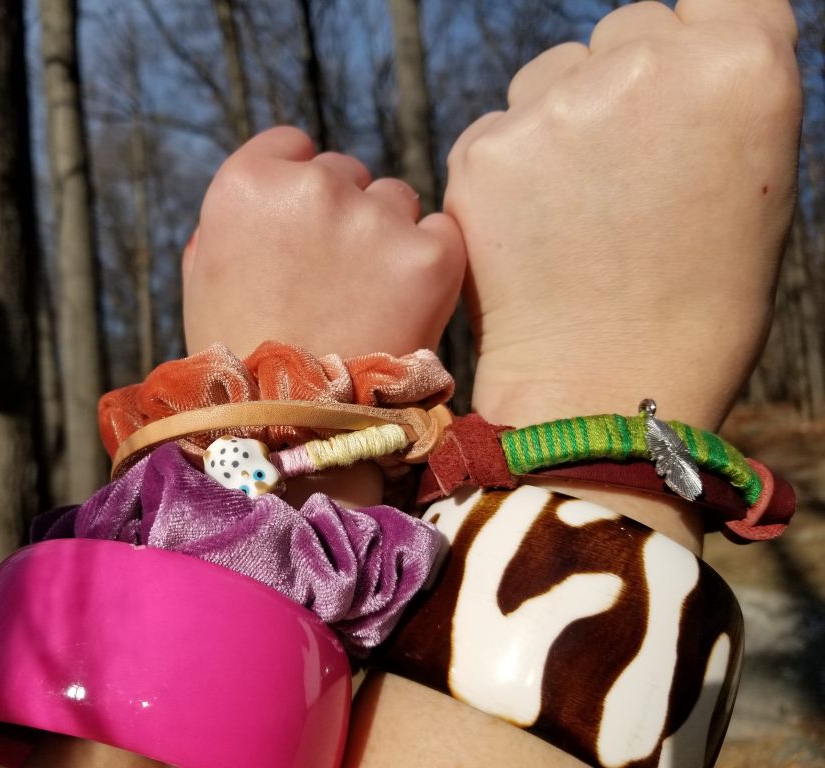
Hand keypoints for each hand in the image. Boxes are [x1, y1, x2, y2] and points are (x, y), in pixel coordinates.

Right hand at [184, 126, 466, 358]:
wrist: (294, 431)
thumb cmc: (239, 363)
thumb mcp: (203, 278)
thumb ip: (229, 220)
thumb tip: (267, 191)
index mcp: (247, 184)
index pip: (291, 146)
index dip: (296, 185)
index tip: (301, 229)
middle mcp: (312, 186)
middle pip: (345, 173)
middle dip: (342, 213)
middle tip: (334, 280)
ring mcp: (375, 218)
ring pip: (395, 199)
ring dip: (386, 235)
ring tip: (365, 303)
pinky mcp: (430, 254)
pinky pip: (441, 233)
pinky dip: (430, 264)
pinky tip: (404, 307)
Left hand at [446, 0, 801, 429]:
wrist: (609, 390)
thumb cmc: (698, 302)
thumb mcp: (753, 183)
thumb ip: (712, 100)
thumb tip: (674, 53)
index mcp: (740, 66)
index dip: (696, 38)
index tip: (682, 80)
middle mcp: (646, 65)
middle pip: (627, 28)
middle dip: (626, 82)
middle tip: (625, 172)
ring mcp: (558, 105)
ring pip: (551, 73)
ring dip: (561, 118)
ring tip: (575, 210)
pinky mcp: (485, 148)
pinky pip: (500, 128)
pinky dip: (510, 165)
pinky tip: (530, 229)